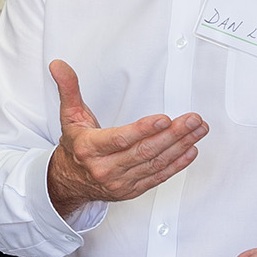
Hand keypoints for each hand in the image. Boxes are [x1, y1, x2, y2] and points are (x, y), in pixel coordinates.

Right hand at [45, 61, 205, 216]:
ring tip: (197, 130)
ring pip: (155, 163)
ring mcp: (120, 182)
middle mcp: (105, 168)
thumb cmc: (75, 146)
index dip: (143, 129)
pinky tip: (190, 151)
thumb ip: (68, 89)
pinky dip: (177, 164)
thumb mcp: (69, 116)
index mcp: (89, 148)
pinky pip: (158, 177)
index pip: (120, 139)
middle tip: (192, 120)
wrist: (70, 181)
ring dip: (180, 146)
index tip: (164, 119)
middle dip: (172, 134)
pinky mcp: (132, 190)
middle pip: (144, 151)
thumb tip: (59, 65)